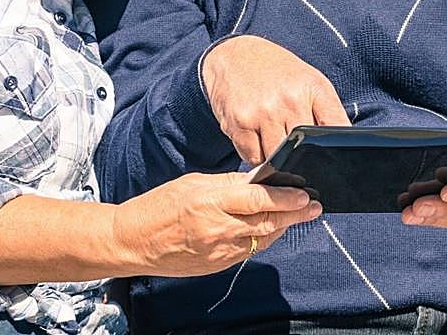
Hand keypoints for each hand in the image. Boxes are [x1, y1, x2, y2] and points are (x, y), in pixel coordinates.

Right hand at [111, 172, 321, 276]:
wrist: (132, 242)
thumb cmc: (159, 206)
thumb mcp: (194, 182)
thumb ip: (228, 183)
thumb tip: (258, 180)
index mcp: (210, 201)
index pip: (258, 198)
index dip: (285, 197)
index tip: (304, 192)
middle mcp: (217, 228)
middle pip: (267, 222)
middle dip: (295, 214)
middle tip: (314, 205)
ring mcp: (218, 251)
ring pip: (262, 239)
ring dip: (282, 227)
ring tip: (298, 214)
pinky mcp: (217, 266)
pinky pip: (249, 251)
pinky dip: (262, 239)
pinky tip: (270, 229)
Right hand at [202, 35, 350, 164]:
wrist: (235, 56)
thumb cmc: (278, 72)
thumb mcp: (310, 82)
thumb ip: (327, 112)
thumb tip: (340, 151)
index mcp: (314, 89)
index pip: (337, 128)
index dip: (339, 149)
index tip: (337, 161)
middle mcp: (290, 100)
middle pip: (305, 152)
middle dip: (303, 159)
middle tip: (297, 154)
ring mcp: (263, 113)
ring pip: (278, 159)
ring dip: (277, 160)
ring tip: (274, 140)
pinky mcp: (239, 124)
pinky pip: (253, 157)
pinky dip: (256, 155)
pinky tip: (256, 137)